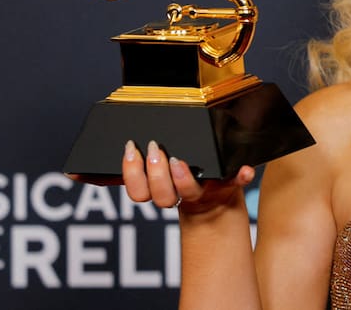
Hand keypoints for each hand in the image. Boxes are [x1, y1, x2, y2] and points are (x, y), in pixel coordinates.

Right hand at [121, 140, 254, 214]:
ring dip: (182, 180)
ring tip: (179, 163)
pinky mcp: (227, 184)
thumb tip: (106, 160)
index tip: (134, 152)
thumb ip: (137, 165)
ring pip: (188, 193)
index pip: (139, 192)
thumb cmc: (183, 178)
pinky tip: (245, 170)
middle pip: (160, 196)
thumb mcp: (159, 172)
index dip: (133, 176)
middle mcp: (179, 193)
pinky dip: (240, 176)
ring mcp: (203, 190)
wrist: (215, 201)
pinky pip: (236, 181)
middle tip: (155, 150)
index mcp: (161, 189)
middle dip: (155, 174)